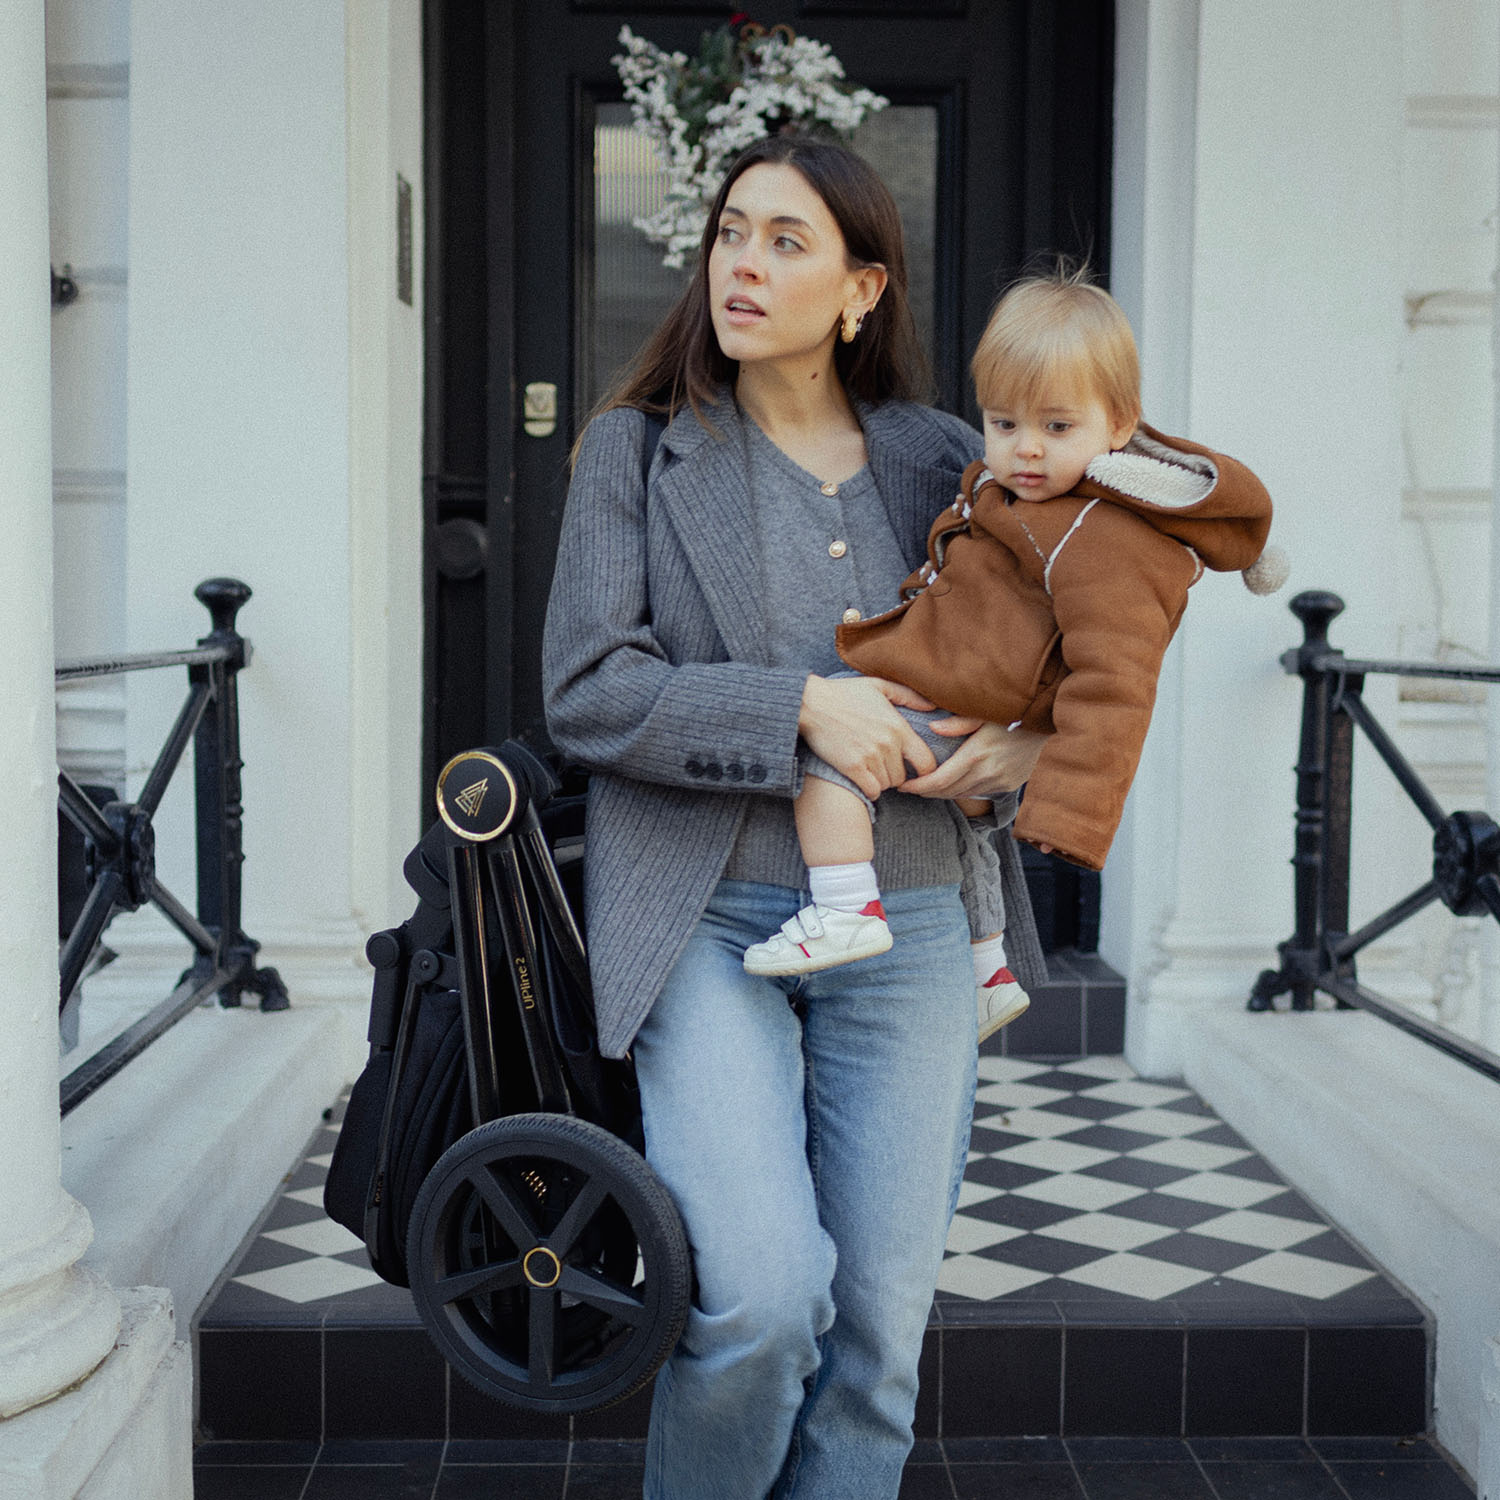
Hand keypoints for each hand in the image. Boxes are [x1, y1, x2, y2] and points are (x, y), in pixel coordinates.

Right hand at [798, 675, 938, 800]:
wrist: (811, 703)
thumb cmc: (844, 693)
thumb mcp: (878, 686)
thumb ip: (908, 696)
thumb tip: (932, 707)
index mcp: (898, 727)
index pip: (927, 762)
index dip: (924, 771)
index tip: (913, 770)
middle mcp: (888, 744)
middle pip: (903, 777)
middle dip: (896, 775)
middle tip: (884, 767)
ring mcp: (870, 757)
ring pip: (887, 785)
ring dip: (880, 781)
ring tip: (870, 769)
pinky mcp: (852, 767)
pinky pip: (871, 790)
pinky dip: (869, 788)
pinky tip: (863, 779)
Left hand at [899, 719, 1045, 801]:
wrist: (1046, 721)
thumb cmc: (1010, 710)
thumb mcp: (982, 710)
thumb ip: (958, 722)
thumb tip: (933, 729)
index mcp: (976, 755)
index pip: (939, 781)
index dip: (918, 787)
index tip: (902, 786)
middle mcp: (988, 773)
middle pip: (948, 792)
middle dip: (926, 791)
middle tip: (910, 787)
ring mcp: (1001, 781)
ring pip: (964, 795)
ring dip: (944, 792)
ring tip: (928, 786)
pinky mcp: (1010, 784)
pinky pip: (980, 793)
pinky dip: (963, 790)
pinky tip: (954, 783)